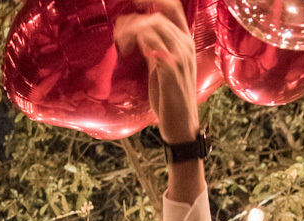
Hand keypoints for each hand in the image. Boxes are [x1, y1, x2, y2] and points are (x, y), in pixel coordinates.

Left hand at [114, 0, 198, 144]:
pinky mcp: (171, 69)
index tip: (135, 0)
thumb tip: (140, 38)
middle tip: (119, 24)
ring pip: (155, 26)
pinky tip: (127, 49)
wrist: (181, 125)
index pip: (173, 8)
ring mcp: (180, 56)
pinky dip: (138, 40)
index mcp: (184, 43)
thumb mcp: (161, 69)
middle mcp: (185, 45)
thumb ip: (153, 51)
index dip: (155, 0)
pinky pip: (153, 44)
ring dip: (132, 28)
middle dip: (138, 13)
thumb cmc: (169, 99)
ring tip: (118, 39)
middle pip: (162, 14)